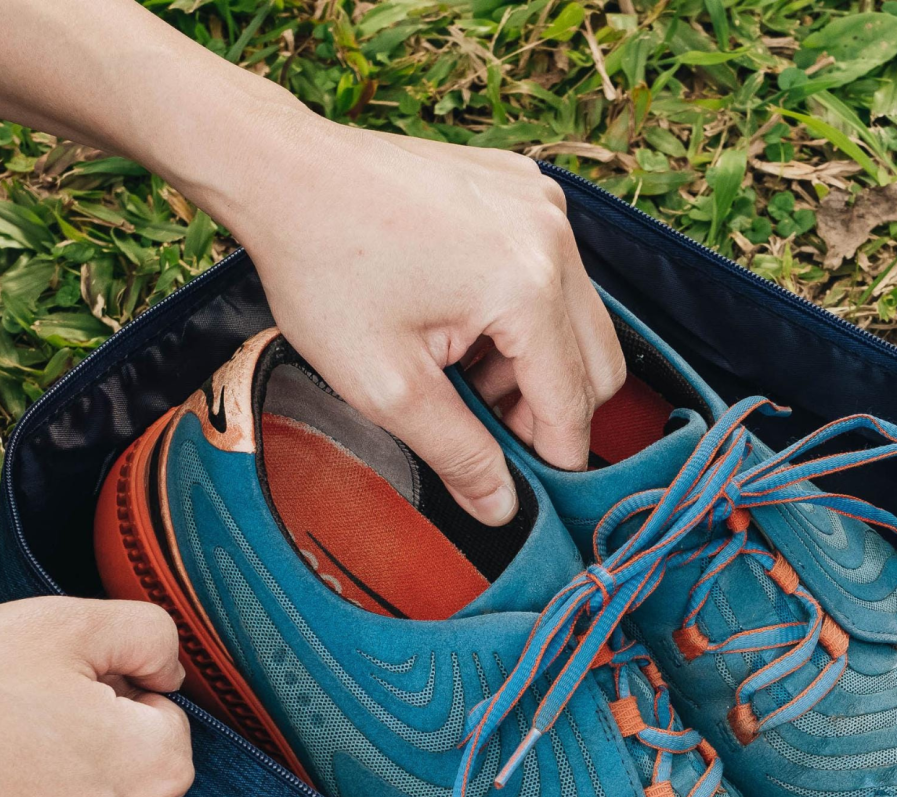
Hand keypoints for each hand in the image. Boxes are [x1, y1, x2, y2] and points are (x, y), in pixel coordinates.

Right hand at [0, 597, 193, 796]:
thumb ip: (147, 636)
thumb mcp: (62, 625)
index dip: (109, 698)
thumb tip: (170, 673)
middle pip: (132, 779)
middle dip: (93, 754)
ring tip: (6, 781)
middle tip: (23, 735)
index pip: (160, 719)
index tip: (58, 697)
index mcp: (157, 765)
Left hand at [211, 117, 625, 525]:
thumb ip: (459, 454)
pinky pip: (556, 274)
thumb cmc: (322, 267)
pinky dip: (524, 312)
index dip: (553, 459)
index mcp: (528, 286)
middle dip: (549, 410)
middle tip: (488, 428)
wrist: (281, 170)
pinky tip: (464, 320)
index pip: (572, 402)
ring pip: (580, 322)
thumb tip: (503, 509)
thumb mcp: (388, 387)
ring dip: (536, 363)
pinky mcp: (526, 188)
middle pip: (598, 363)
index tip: (529, 486)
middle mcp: (553, 237)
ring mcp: (543, 204)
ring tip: (465, 371)